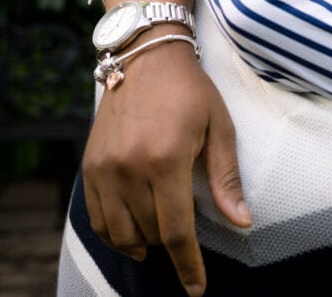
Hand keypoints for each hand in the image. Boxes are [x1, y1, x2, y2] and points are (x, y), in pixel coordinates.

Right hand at [81, 39, 250, 295]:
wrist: (145, 57)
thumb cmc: (190, 91)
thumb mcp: (219, 128)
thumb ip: (225, 179)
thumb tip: (241, 223)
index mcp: (167, 160)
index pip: (177, 231)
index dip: (188, 265)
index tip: (197, 289)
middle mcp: (130, 168)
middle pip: (150, 233)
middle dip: (170, 246)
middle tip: (186, 239)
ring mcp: (105, 167)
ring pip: (119, 231)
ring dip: (142, 243)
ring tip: (159, 238)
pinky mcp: (90, 164)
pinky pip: (97, 216)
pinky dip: (113, 233)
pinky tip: (131, 233)